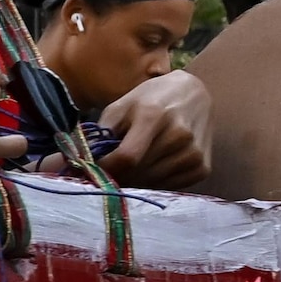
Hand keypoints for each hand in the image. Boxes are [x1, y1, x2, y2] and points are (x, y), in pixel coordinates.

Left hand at [87, 70, 216, 189]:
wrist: (194, 94)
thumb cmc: (150, 99)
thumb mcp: (121, 106)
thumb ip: (100, 134)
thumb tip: (77, 162)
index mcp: (154, 116)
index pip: (126, 158)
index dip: (106, 169)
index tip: (94, 170)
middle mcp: (179, 136)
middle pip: (138, 173)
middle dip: (118, 176)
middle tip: (110, 170)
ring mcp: (194, 153)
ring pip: (153, 184)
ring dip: (136, 181)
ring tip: (132, 167)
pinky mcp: (202, 167)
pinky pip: (169, 187)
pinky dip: (155, 183)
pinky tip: (153, 167)